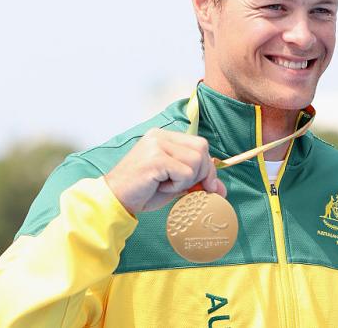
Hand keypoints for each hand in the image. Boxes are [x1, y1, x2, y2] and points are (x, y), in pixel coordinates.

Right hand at [104, 128, 226, 213]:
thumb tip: (222, 190)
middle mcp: (160, 136)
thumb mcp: (175, 184)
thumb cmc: (143, 192)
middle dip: (202, 173)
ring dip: (187, 180)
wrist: (115, 200)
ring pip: (196, 161)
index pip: (200, 144)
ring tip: (168, 185)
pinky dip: (178, 185)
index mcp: (164, 137)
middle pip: (201, 149)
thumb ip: (197, 181)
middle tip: (185, 187)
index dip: (208, 166)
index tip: (208, 186)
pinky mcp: (155, 158)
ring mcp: (157, 144)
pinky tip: (161, 186)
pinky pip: (185, 172)